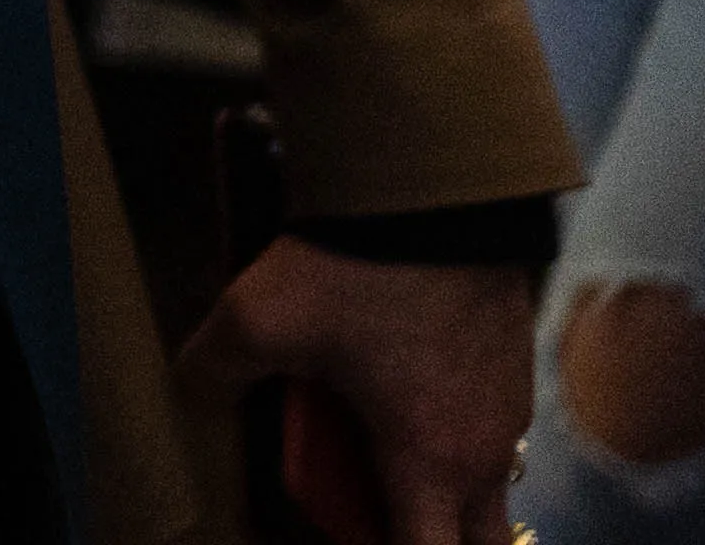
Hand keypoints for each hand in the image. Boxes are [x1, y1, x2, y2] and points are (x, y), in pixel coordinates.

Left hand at [174, 236, 533, 544]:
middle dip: (432, 538)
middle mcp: (482, 449)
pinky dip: (453, 435)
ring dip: (442, 490)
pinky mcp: (514, 369)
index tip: (353, 538)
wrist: (434, 194)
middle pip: (475, 542)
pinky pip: (491, 431)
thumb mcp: (257, 319)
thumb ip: (215, 368)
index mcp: (428, 460)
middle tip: (376, 513)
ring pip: (487, 486)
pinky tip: (404, 393)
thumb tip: (190, 388)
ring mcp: (507, 411)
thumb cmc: (356, 269)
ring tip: (380, 453)